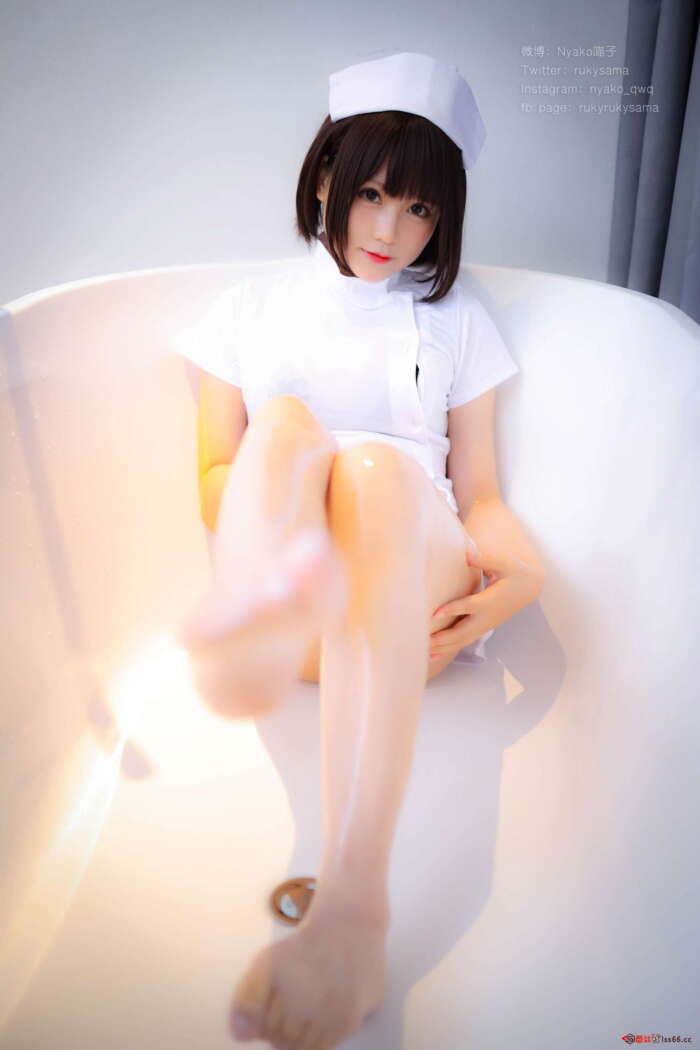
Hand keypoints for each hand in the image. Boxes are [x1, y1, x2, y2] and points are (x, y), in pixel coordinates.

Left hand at [429, 546, 543, 659]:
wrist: (526, 587)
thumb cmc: (512, 570)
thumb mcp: (504, 562)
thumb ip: (485, 557)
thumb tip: (467, 552)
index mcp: (492, 600)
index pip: (471, 606)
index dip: (454, 610)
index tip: (435, 614)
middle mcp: (487, 617)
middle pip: (464, 632)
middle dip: (443, 639)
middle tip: (421, 641)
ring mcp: (484, 626)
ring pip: (462, 641)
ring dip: (442, 648)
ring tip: (421, 653)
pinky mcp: (480, 628)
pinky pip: (462, 642)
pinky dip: (447, 649)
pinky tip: (431, 655)